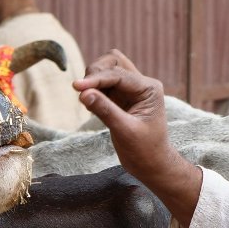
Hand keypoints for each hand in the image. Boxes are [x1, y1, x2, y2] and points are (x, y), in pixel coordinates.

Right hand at [74, 51, 201, 225]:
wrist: (152, 165)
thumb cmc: (145, 151)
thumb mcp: (124, 131)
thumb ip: (105, 110)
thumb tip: (83, 93)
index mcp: (149, 88)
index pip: (118, 74)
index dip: (96, 79)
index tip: (76, 87)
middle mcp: (141, 84)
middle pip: (113, 61)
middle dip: (95, 73)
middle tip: (82, 91)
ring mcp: (131, 90)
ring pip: (107, 69)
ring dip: (93, 80)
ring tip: (87, 100)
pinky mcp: (121, 98)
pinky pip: (103, 84)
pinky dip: (93, 89)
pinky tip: (91, 105)